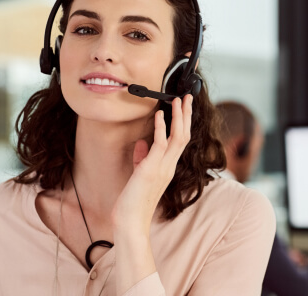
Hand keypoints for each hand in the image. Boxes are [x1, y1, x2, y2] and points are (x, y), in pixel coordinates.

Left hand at [111, 94, 192, 234]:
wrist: (131, 220)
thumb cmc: (134, 200)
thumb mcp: (139, 174)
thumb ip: (142, 158)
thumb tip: (141, 143)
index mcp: (167, 167)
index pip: (180, 141)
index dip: (182, 123)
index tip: (182, 108)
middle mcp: (169, 166)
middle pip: (184, 135)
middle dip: (186, 115)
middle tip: (187, 97)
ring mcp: (162, 167)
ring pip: (178, 137)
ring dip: (178, 117)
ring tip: (178, 100)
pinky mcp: (151, 169)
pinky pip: (160, 144)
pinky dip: (160, 128)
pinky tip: (159, 115)